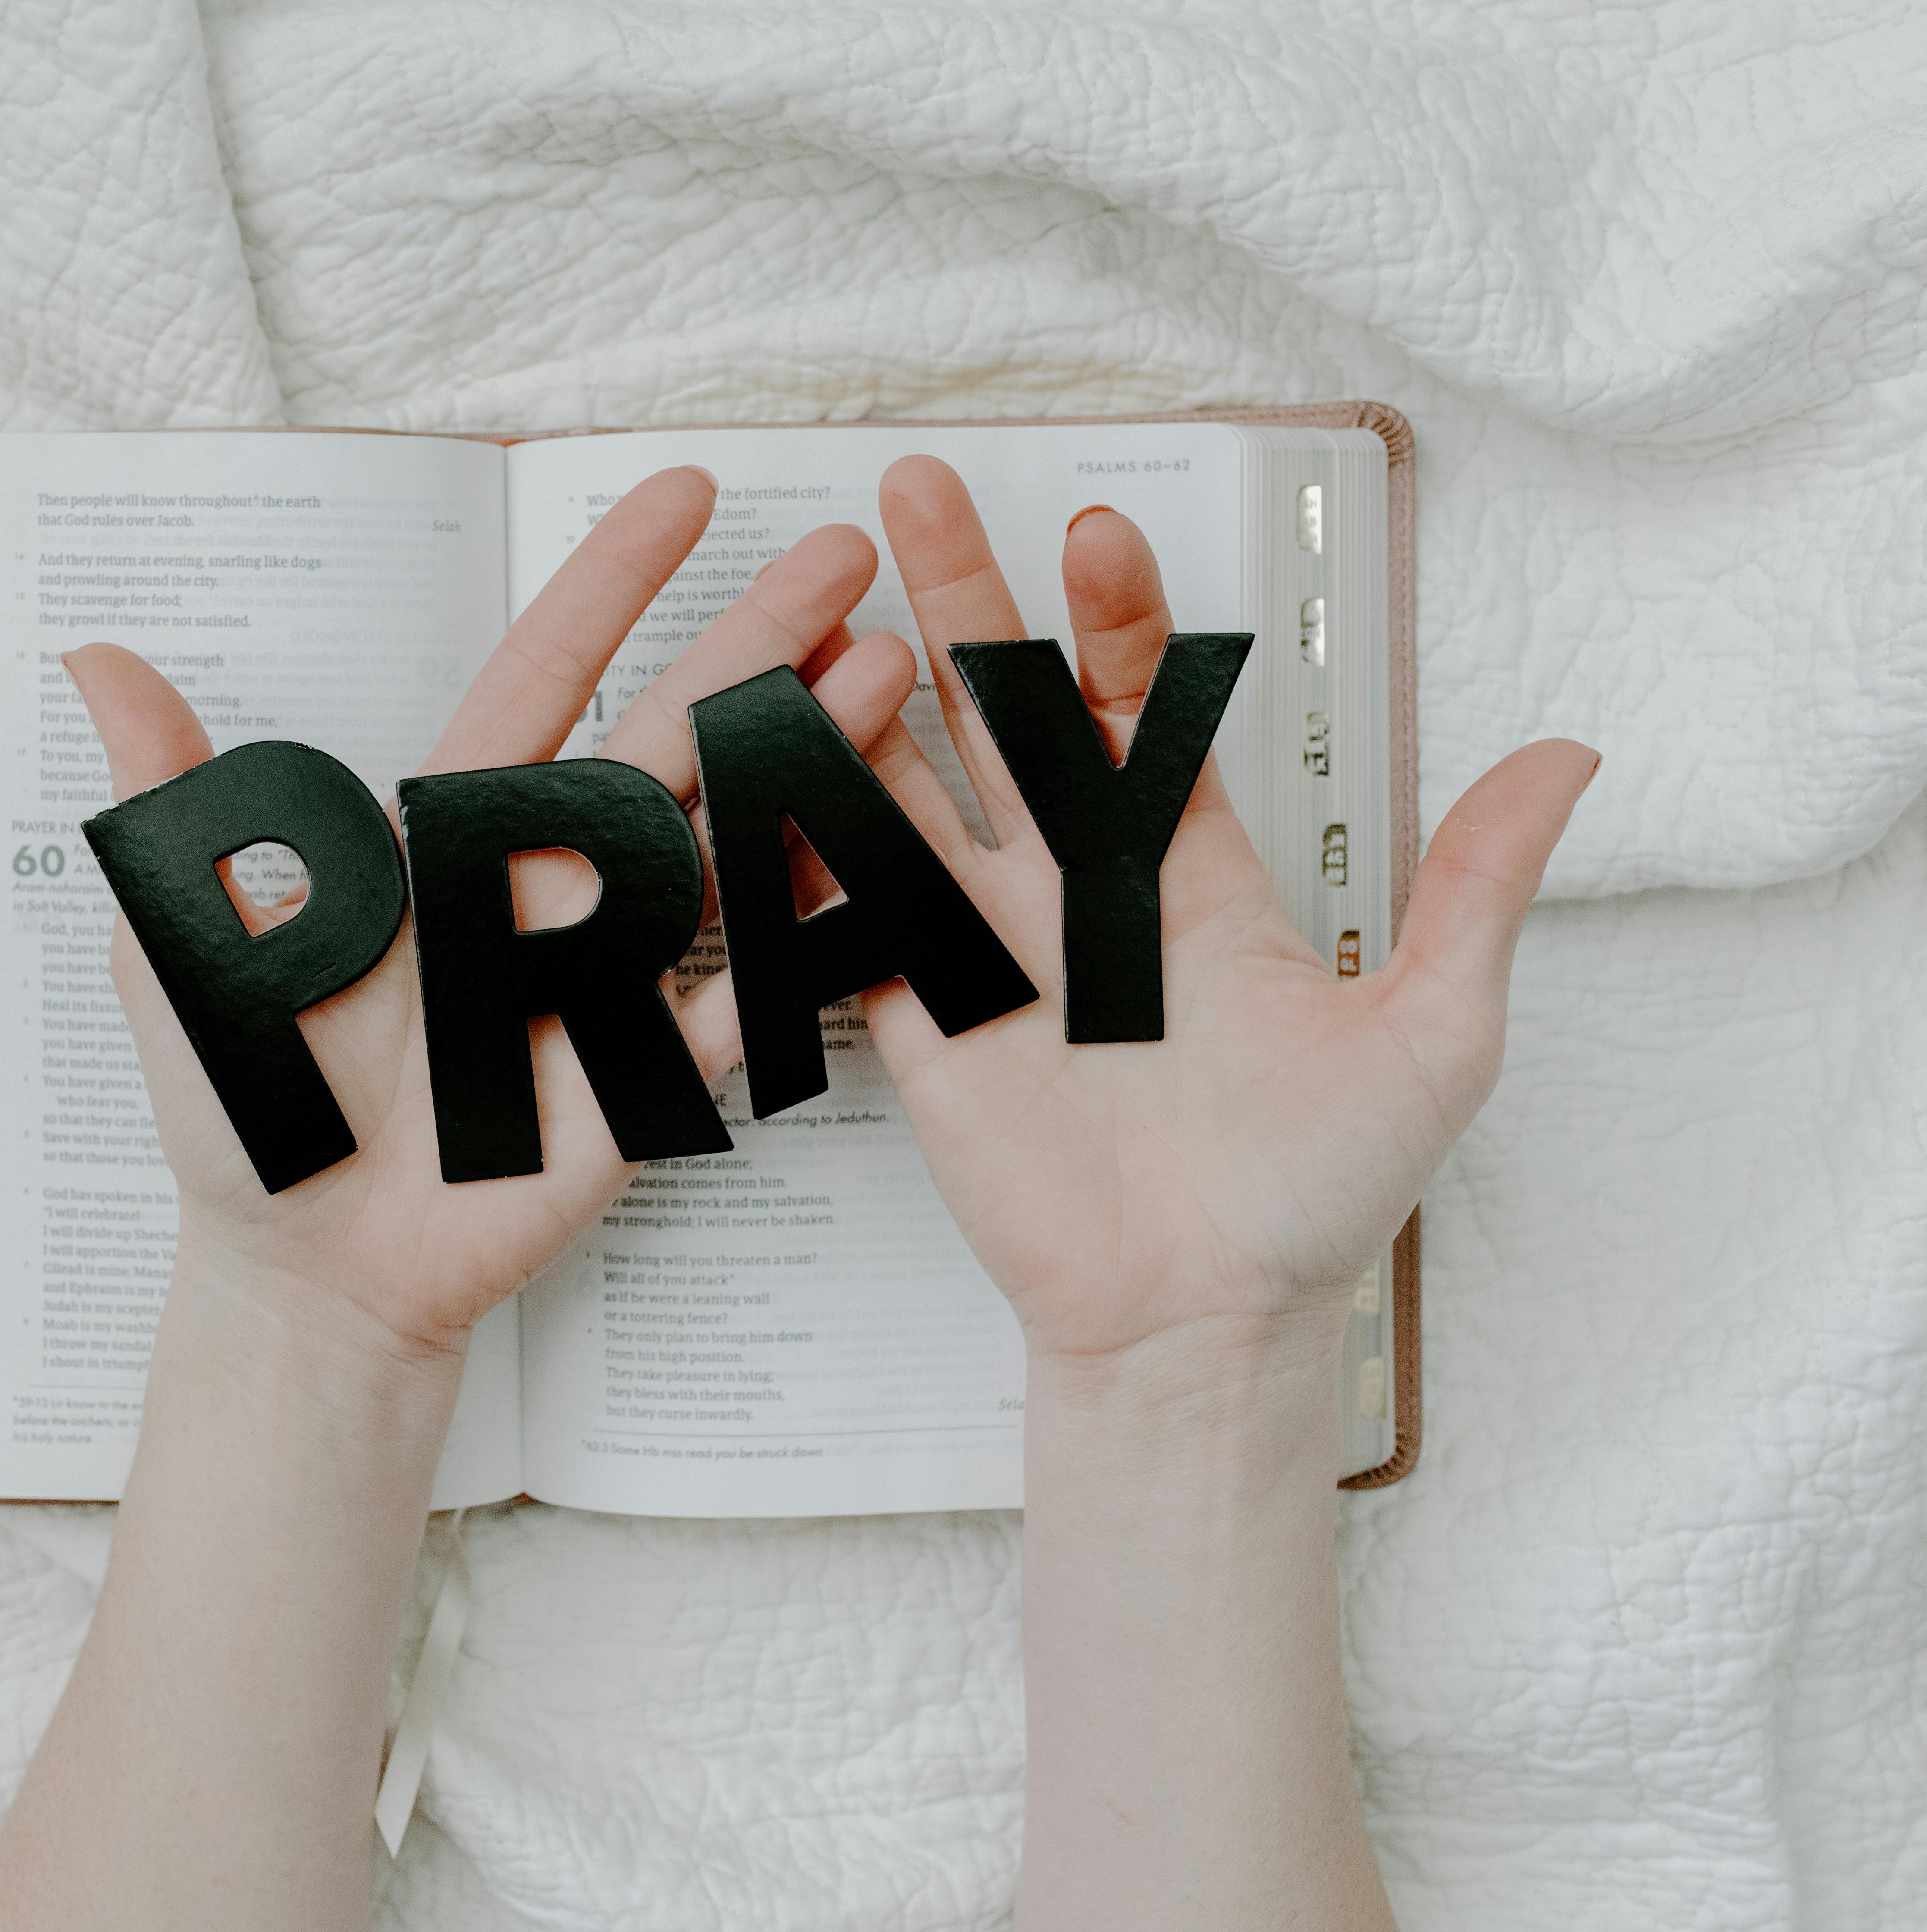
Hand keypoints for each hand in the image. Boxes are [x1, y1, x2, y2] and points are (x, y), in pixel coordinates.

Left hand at [65, 467, 923, 1355]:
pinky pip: (744, 997)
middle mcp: (543, 888)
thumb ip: (176, 803)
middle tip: (842, 549)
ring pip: (724, 841)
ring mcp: (607, 976)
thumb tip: (99, 655)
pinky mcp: (644, 1076)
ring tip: (889, 667)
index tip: (679, 495)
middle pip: (666, 737)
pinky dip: (809, 931)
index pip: (543, 680)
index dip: (610, 586)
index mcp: (447, 840)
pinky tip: (878, 856)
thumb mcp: (185, 943)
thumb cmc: (243, 1108)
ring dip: (806, 755)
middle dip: (755, 641)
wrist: (299, 1266)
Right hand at [860, 455, 1596, 1377]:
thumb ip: (1476, 890)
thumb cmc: (1319, 1193)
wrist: (1203, 1320)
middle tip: (920, 487)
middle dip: (964, 597)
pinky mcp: (919, 1015)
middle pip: (1006, 712)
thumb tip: (1568, 761)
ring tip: (826, 587)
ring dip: (867, 689)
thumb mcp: (1435, 1031)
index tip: (1095, 532)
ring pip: (910, 785)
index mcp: (1186, 878)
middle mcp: (1078, 894)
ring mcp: (989, 948)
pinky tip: (771, 744)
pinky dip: (806, 827)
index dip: (1114, 617)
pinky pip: (850, 904)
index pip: (1135, 709)